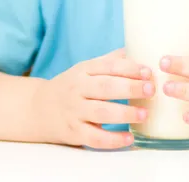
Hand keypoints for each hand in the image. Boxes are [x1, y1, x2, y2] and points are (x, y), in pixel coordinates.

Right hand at [35, 49, 154, 149]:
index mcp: (84, 70)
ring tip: (145, 114)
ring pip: (100, 113)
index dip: (130, 68)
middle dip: (130, 88)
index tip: (148, 72)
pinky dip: (112, 140)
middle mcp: (78, 89)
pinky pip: (94, 138)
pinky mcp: (73, 133)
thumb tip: (137, 49)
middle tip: (151, 90)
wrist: (37, 109)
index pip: (109, 66)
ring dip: (125, 113)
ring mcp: (74, 112)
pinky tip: (129, 138)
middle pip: (105, 87)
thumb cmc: (71, 86)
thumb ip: (110, 61)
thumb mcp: (86, 69)